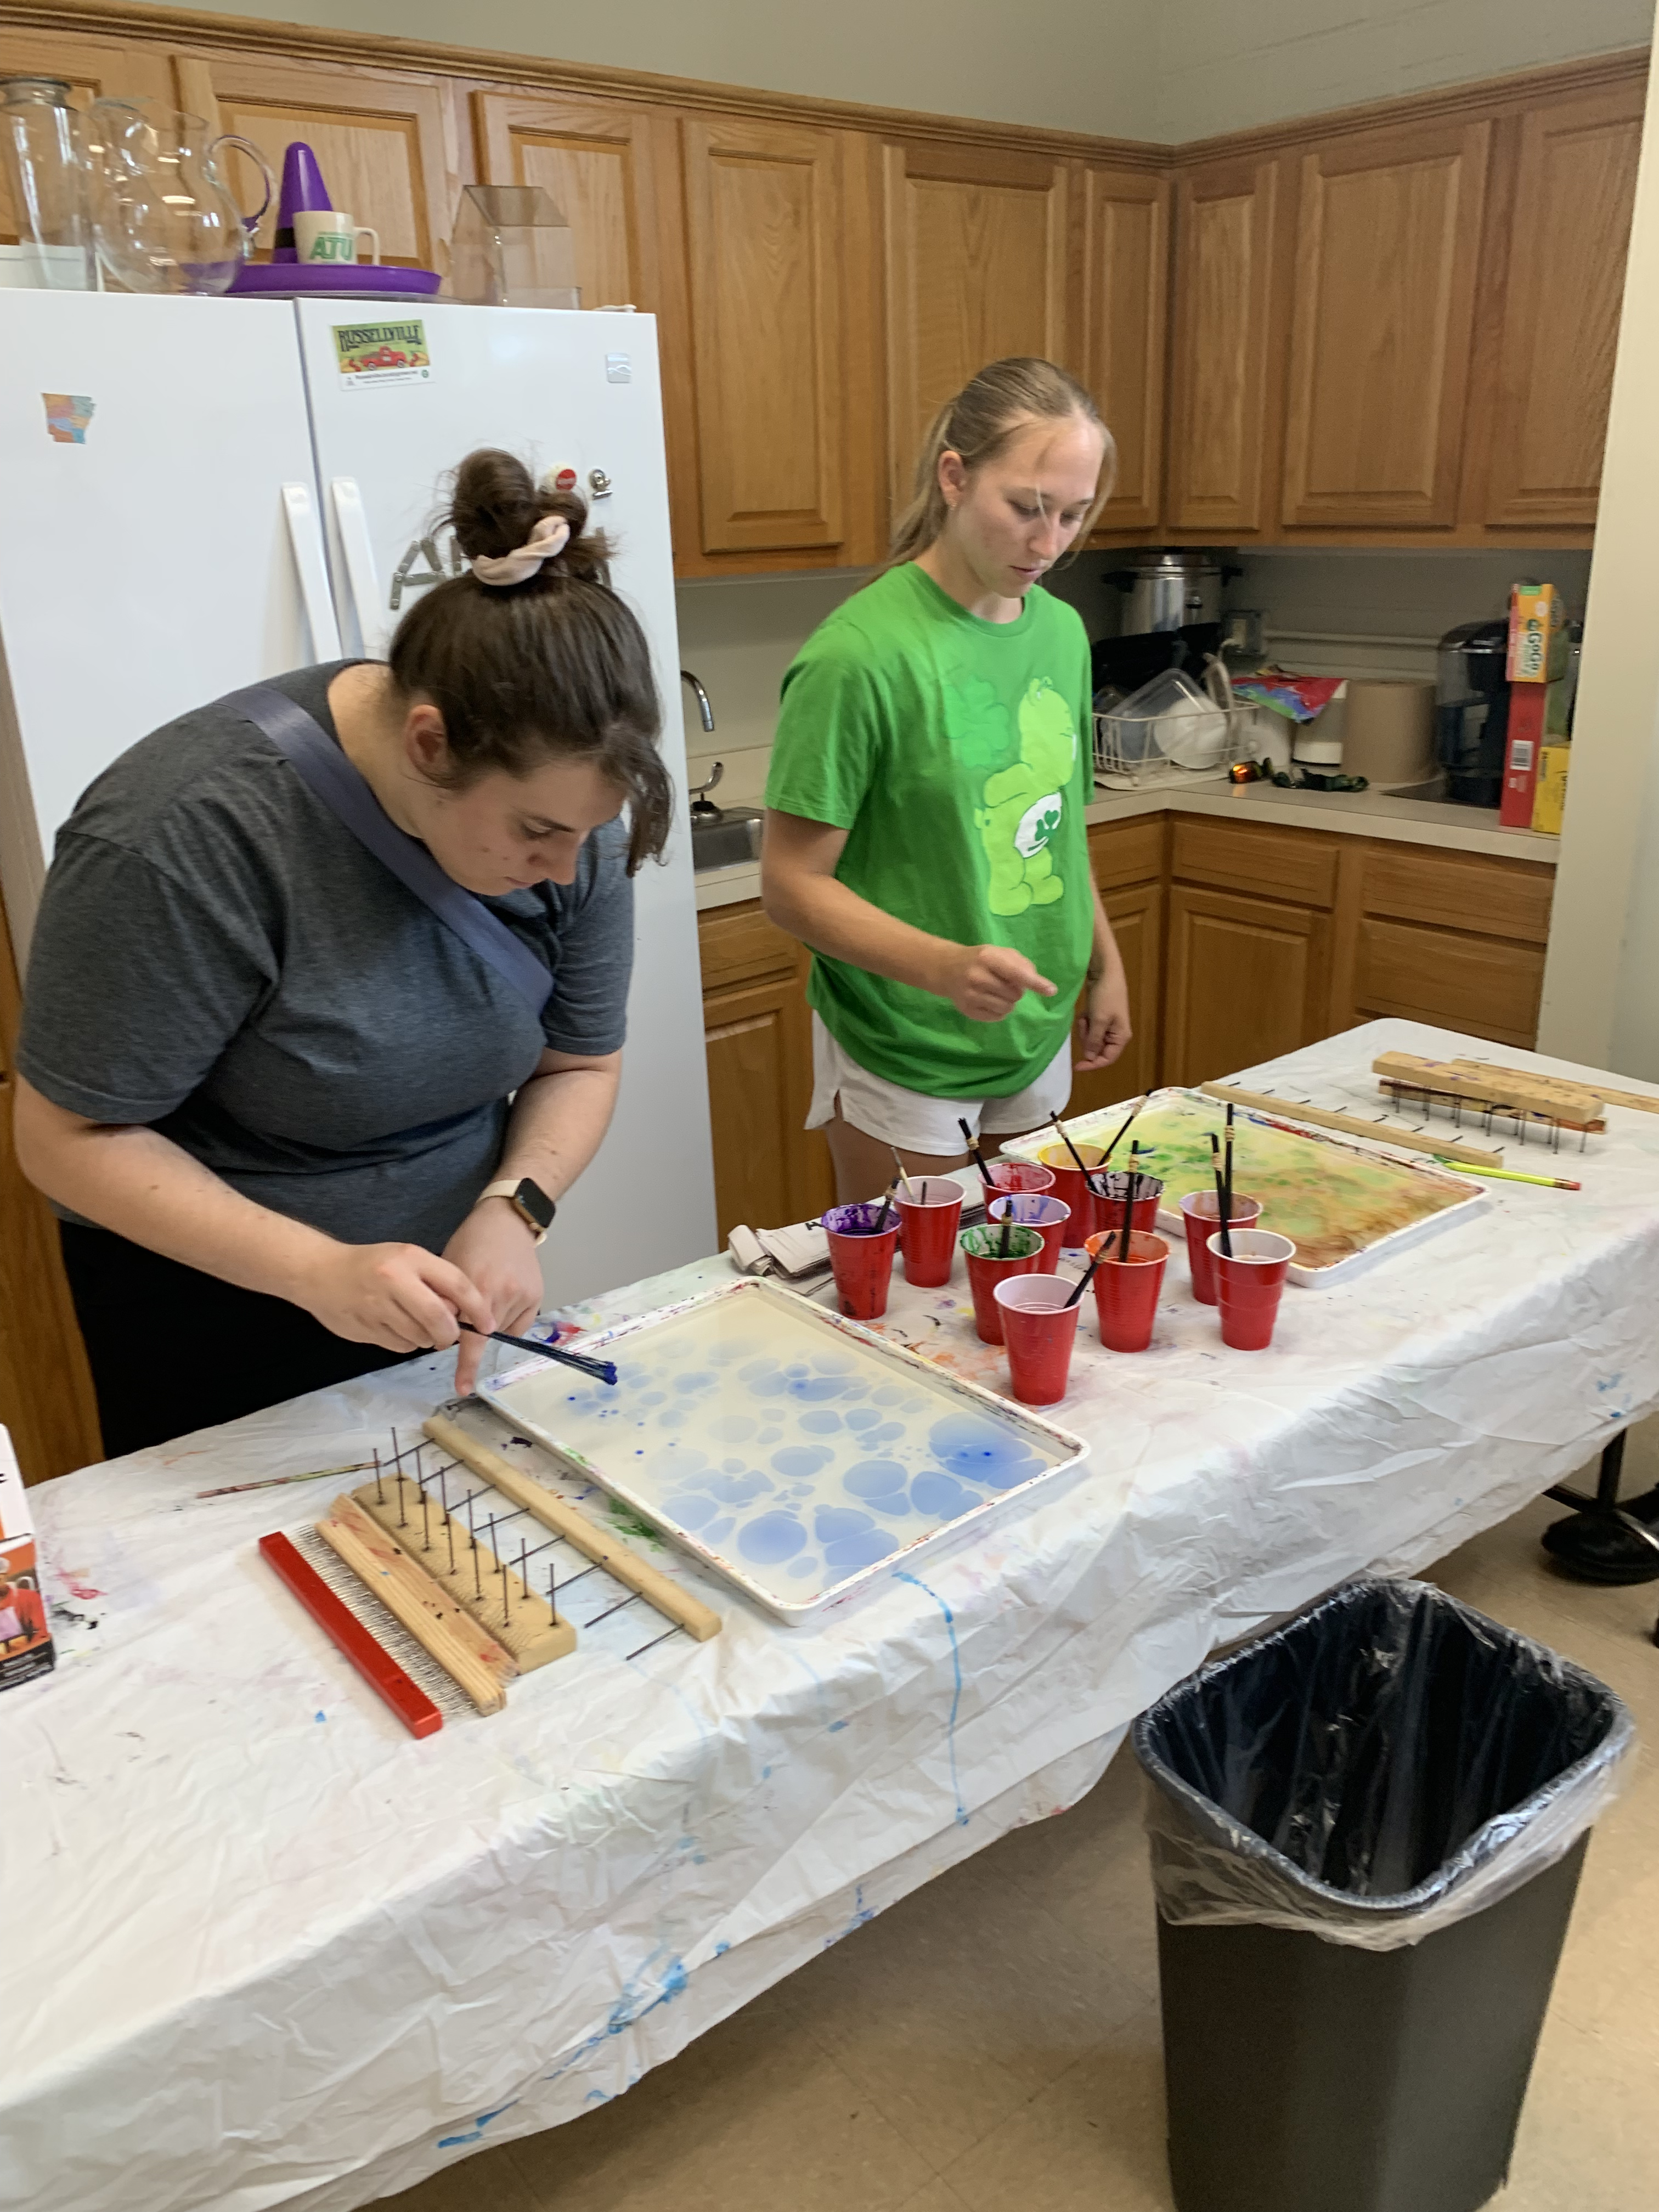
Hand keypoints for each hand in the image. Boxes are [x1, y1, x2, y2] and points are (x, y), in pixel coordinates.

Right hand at [295, 1242, 494, 1356]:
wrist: (319, 1273)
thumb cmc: (371, 1264)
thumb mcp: (406, 1259)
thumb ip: (435, 1281)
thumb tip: (466, 1312)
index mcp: (410, 1258)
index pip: (457, 1285)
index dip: (478, 1309)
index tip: (488, 1325)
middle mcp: (394, 1281)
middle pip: (439, 1319)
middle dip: (452, 1334)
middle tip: (451, 1336)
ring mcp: (377, 1307)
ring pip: (420, 1337)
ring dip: (427, 1338)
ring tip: (415, 1324)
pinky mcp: (365, 1329)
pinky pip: (400, 1346)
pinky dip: (406, 1343)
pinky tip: (394, 1327)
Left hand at [443, 1199, 547, 1393]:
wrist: (507, 1220)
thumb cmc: (471, 1242)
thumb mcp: (449, 1268)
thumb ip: (448, 1301)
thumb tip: (444, 1331)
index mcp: (478, 1287)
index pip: (471, 1337)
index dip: (466, 1365)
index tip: (462, 1388)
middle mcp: (504, 1294)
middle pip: (486, 1333)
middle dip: (473, 1328)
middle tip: (466, 1311)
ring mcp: (523, 1296)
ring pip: (502, 1329)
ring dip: (492, 1321)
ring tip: (490, 1293)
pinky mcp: (537, 1296)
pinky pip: (519, 1323)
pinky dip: (508, 1318)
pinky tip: (504, 1297)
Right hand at [936, 943, 1056, 1022]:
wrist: (947, 969)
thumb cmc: (980, 959)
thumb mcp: (999, 952)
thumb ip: (1020, 964)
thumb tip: (1036, 981)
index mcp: (988, 958)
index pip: (1017, 973)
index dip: (1035, 983)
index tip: (1051, 990)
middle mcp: (978, 977)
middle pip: (1016, 994)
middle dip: (1016, 990)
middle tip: (1004, 982)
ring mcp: (971, 995)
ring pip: (1007, 1008)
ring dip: (1008, 1002)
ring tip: (996, 992)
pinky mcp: (967, 1010)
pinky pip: (997, 1017)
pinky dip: (999, 1011)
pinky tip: (989, 1000)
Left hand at [1074, 971, 1131, 1070]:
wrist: (1104, 972)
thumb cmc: (1105, 997)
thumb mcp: (1098, 1021)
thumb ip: (1094, 1041)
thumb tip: (1090, 1058)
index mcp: (1121, 1037)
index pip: (1107, 1059)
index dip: (1092, 1064)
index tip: (1076, 1066)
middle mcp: (1116, 1034)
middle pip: (1097, 1048)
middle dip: (1087, 1038)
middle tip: (1084, 1024)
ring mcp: (1108, 1025)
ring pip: (1091, 1038)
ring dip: (1084, 1029)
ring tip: (1085, 1016)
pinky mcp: (1100, 1018)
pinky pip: (1089, 1028)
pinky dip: (1085, 1022)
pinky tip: (1085, 1012)